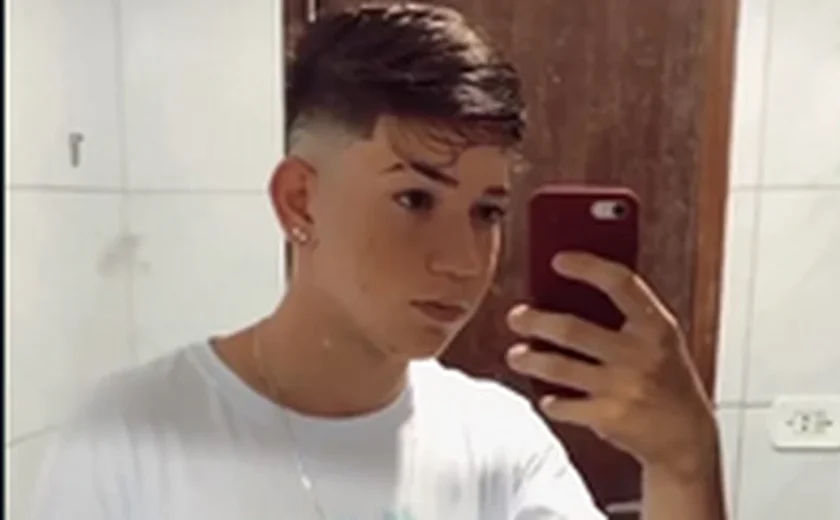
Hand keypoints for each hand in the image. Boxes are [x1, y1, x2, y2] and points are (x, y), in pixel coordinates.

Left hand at [506, 252, 718, 480]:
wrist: (686, 435)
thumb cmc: (665, 377)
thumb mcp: (660, 339)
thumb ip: (626, 315)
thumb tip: (565, 290)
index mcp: (656, 326)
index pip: (620, 283)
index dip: (587, 267)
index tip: (557, 260)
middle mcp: (640, 354)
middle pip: (572, 330)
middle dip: (536, 321)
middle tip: (516, 316)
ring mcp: (623, 387)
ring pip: (559, 368)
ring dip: (530, 359)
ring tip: (516, 354)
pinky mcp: (609, 417)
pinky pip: (564, 405)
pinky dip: (551, 401)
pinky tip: (546, 396)